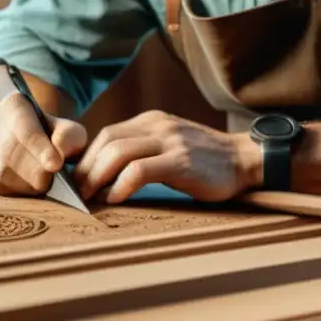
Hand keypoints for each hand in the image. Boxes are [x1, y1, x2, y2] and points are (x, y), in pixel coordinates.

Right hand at [0, 91, 87, 196]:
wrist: (22, 137)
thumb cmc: (50, 135)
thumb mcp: (66, 129)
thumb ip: (70, 137)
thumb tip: (61, 152)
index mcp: (14, 107)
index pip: (26, 130)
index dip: (40, 149)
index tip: (56, 165)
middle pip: (12, 157)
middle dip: (37, 174)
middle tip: (53, 181)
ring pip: (3, 178)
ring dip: (27, 187)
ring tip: (41, 183)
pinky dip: (15, 193)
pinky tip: (26, 185)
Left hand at [71, 111, 260, 204]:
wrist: (243, 160)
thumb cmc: (204, 161)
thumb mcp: (169, 144)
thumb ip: (143, 149)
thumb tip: (106, 173)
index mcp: (151, 120)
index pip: (107, 133)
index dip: (87, 156)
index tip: (78, 179)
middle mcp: (157, 125)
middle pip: (107, 141)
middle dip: (87, 167)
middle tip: (77, 192)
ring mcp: (169, 141)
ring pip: (118, 152)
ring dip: (97, 176)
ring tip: (90, 197)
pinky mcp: (180, 161)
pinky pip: (139, 170)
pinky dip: (120, 185)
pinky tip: (115, 199)